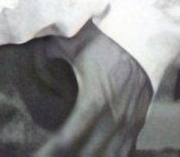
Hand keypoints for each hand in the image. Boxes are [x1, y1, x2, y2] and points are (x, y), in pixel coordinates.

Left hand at [36, 23, 152, 156]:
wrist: (145, 35)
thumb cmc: (107, 39)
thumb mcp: (74, 43)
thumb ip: (50, 54)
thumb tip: (34, 61)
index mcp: (94, 101)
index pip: (67, 139)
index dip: (49, 153)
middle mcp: (112, 118)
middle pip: (87, 155)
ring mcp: (128, 123)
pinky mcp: (138, 122)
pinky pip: (124, 151)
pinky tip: (98, 155)